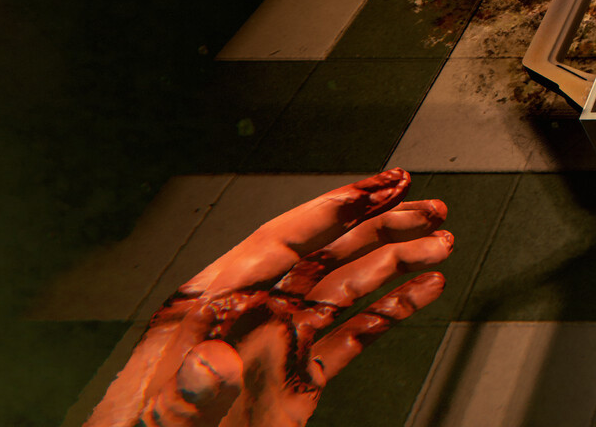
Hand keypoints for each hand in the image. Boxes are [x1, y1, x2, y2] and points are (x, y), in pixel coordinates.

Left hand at [87, 168, 452, 426]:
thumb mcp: (158, 421)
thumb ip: (185, 393)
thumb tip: (210, 363)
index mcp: (209, 314)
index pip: (275, 244)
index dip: (328, 213)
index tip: (373, 191)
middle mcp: (249, 321)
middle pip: (322, 256)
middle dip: (376, 227)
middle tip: (422, 207)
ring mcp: (276, 350)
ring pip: (345, 289)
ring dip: (393, 263)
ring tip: (438, 244)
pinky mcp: (296, 383)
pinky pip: (351, 337)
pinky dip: (390, 311)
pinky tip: (420, 292)